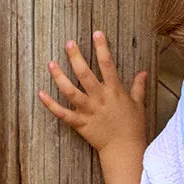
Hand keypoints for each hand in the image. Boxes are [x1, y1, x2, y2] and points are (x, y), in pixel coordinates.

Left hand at [37, 31, 147, 153]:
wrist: (124, 149)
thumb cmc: (132, 127)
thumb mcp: (138, 104)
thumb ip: (138, 87)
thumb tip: (143, 72)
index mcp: (114, 91)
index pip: (108, 64)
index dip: (102, 47)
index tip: (96, 33)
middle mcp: (100, 98)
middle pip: (85, 74)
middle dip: (76, 57)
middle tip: (68, 43)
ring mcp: (88, 110)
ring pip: (70, 91)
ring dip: (59, 77)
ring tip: (51, 64)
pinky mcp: (80, 123)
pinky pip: (62, 113)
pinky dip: (50, 105)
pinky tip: (41, 94)